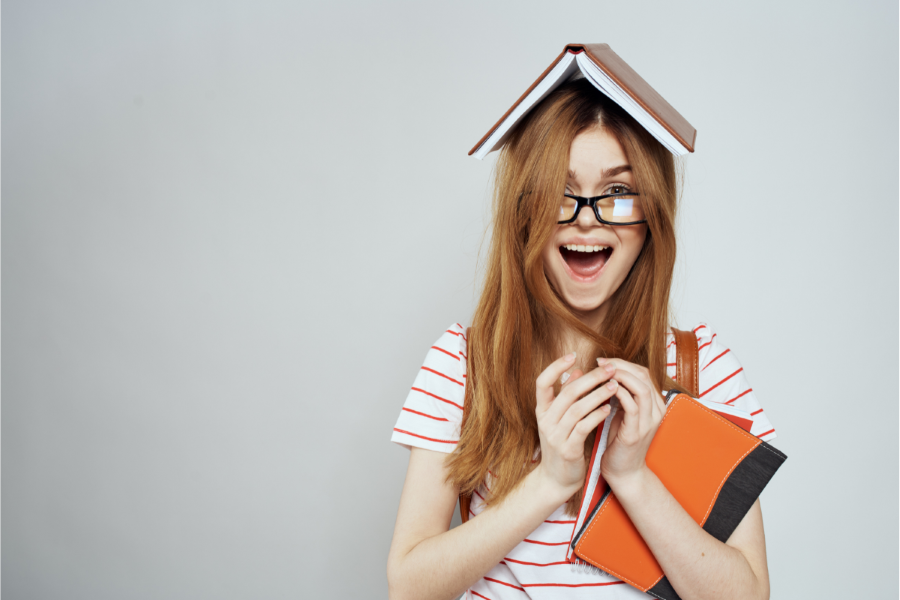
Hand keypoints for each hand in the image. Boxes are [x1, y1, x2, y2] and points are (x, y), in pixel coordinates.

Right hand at [533, 354, 617, 497]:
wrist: (556, 480)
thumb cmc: (562, 444)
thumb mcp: (560, 419)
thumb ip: (566, 396)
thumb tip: (575, 371)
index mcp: (542, 410)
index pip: (542, 382)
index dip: (555, 367)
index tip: (572, 355)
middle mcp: (546, 420)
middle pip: (567, 392)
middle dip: (591, 378)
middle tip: (609, 368)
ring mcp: (555, 435)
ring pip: (577, 408)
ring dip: (598, 394)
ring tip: (615, 386)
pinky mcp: (568, 449)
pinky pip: (584, 427)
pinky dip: (597, 415)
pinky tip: (609, 408)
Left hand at [597, 358, 667, 487]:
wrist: (623, 473)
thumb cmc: (618, 442)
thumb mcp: (621, 413)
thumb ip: (619, 395)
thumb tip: (604, 373)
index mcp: (654, 404)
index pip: (643, 373)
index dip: (623, 363)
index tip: (602, 361)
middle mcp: (656, 411)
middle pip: (643, 376)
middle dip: (620, 365)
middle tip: (599, 363)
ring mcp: (649, 422)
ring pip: (641, 388)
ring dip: (619, 376)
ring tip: (601, 373)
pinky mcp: (637, 433)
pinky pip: (632, 406)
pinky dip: (618, 393)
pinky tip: (603, 390)